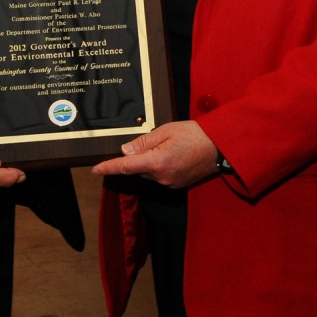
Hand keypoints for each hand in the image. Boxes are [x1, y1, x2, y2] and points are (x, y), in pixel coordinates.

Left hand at [90, 120, 219, 187]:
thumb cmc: (196, 134)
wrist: (222, 147)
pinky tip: (176, 155)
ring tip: (171, 146)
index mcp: (156, 162)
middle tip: (156, 141)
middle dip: (140, 157)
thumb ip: (144, 142)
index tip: (95, 169)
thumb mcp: (167, 130)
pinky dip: (162, 166)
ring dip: (152, 162)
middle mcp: (161, 177)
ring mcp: (170, 183)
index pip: (126, 167)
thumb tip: (126, 150)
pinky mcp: (178, 185)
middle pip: (139, 169)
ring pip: (150, 173)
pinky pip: (161, 176)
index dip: (108, 167)